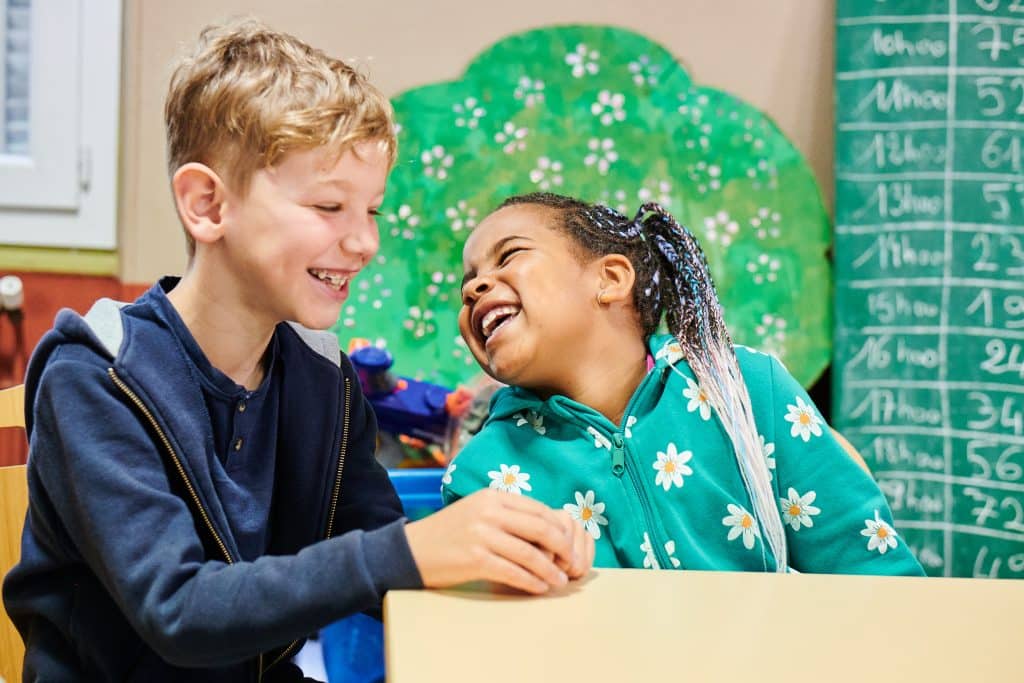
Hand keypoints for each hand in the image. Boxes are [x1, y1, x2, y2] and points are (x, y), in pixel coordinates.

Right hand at [404, 489, 593, 593]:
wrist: (411, 550)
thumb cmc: (449, 534)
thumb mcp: (478, 512)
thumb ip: (507, 516)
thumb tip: (547, 531)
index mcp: (493, 496)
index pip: (539, 510)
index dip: (560, 529)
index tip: (570, 546)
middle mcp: (489, 511)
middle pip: (540, 528)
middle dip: (562, 549)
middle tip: (572, 564)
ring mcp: (481, 534)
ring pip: (530, 553)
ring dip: (550, 570)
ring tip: (559, 581)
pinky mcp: (475, 558)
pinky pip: (513, 571)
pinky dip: (531, 581)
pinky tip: (539, 588)